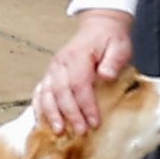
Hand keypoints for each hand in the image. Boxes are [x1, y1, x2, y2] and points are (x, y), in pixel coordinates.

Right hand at [34, 10, 132, 135]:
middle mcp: (60, 63)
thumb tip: (106, 75)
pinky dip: (39, 108)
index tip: (94, 122)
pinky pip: (39, 92)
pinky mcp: (49, 74)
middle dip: (70, 115)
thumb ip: (113, 60)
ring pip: (46, 94)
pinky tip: (43, 122)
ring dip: (51, 115)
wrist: (99, 26)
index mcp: (78, 56)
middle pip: (61, 92)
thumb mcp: (120, 46)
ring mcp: (52, 69)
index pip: (79, 84)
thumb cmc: (111, 39)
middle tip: (81, 131)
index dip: (86, 105)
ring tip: (59, 132)